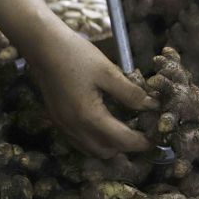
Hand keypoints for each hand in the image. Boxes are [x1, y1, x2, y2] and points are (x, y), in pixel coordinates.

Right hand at [27, 29, 155, 157]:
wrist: (43, 46)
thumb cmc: (76, 55)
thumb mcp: (107, 71)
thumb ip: (130, 93)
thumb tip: (152, 106)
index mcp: (89, 116)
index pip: (121, 140)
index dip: (141, 142)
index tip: (156, 138)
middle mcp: (74, 127)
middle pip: (106, 151)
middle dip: (126, 147)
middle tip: (142, 132)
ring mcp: (63, 125)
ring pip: (91, 150)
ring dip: (110, 146)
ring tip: (125, 130)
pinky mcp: (57, 120)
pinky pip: (80, 141)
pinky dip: (95, 140)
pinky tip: (104, 125)